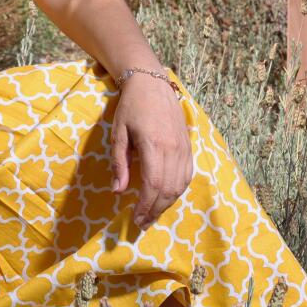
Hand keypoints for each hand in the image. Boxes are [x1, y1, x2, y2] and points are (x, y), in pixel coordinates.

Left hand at [110, 71, 194, 226]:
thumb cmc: (131, 107)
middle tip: (142, 223)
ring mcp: (184, 148)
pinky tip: (166, 198)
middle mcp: (174, 149)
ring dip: (167, 204)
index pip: (153, 184)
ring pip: (180, 185)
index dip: (145, 205)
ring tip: (153, 215)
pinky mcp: (189, 146)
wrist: (152, 83)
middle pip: (168, 189)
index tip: (135, 218)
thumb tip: (118, 191)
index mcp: (154, 145)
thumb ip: (120, 163)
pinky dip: (177, 191)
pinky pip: (187, 175)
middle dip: (155, 210)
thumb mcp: (119, 133)